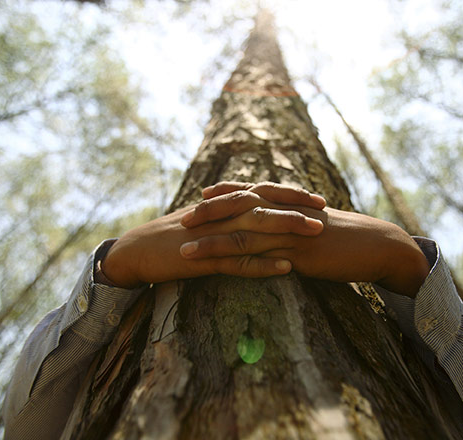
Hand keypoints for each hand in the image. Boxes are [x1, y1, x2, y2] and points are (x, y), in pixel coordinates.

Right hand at [101, 183, 326, 287]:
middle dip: (297, 206)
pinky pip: (238, 261)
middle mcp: (221, 214)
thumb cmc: (170, 237)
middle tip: (326, 209)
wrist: (137, 250)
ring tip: (316, 232)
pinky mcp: (205, 258)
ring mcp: (214, 235)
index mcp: (222, 205)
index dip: (290, 194)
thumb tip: (250, 213)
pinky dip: (263, 264)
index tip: (317, 197)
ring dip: (288, 229)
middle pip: (265, 205)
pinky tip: (286, 268)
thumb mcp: (202, 221)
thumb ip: (226, 216)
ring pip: (256, 228)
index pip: (262, 193)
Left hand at [181, 182, 429, 296]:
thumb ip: (297, 221)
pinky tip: (218, 270)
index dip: (225, 193)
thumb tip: (282, 225)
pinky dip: (236, 264)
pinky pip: (260, 259)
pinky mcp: (297, 254)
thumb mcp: (319, 223)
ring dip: (211, 242)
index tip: (202, 195)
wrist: (377, 245)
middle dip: (209, 213)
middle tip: (182, 219)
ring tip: (184, 250)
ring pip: (242, 234)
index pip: (251, 193)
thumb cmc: (350, 236)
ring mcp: (289, 232)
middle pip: (239, 209)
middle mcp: (285, 212)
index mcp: (289, 203)